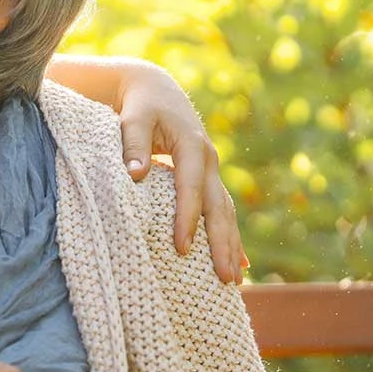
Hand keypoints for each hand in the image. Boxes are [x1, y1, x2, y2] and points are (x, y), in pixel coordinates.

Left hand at [116, 61, 246, 283]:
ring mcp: (212, 172)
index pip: (191, 188)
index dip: (186, 218)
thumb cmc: (141, 107)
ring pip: (225, 213)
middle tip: (224, 279)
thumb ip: (132, 144)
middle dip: (222, 244)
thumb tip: (135, 174)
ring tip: (234, 281)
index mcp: (193, 147)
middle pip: (218, 208)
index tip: (181, 247)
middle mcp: (209, 162)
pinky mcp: (208, 179)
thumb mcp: (133, 118)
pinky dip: (229, 237)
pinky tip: (239, 263)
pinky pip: (221, 211)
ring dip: (230, 246)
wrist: (157, 91)